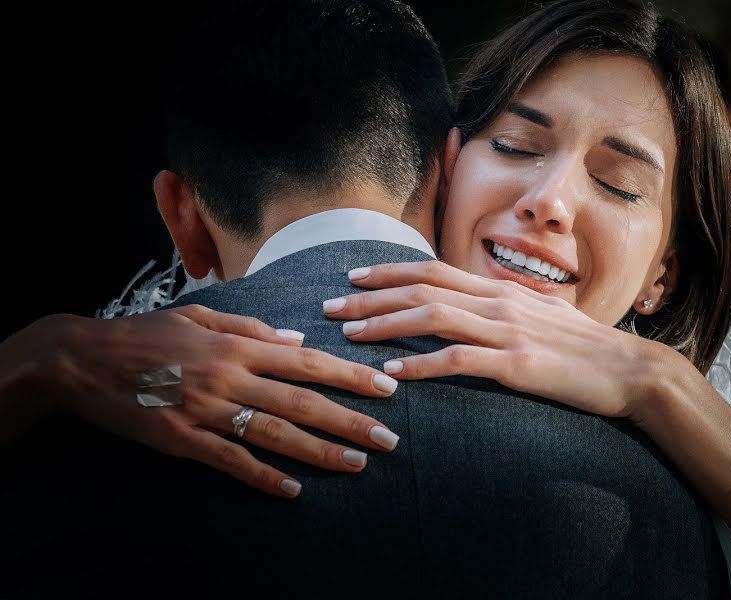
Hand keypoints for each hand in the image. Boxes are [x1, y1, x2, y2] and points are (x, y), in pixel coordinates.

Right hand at [1, 306, 400, 497]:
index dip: (350, 376)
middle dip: (350, 420)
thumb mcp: (200, 315)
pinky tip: (293, 489)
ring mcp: (206, 409)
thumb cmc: (146, 333)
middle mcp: (229, 375)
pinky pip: (229, 460)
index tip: (384, 388)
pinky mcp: (180, 438)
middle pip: (302, 400)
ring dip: (320, 451)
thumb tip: (299, 339)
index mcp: (236, 344)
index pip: (307, 361)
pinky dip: (263, 476)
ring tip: (357, 462)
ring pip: (275, 433)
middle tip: (388, 438)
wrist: (82, 359)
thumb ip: (252, 326)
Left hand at [323, 261, 666, 418]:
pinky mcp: (516, 365)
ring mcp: (508, 331)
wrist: (630, 371)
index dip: (389, 271)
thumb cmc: (584, 347)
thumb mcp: (541, 315)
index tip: (354, 275)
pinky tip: (391, 375)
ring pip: (432, 317)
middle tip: (330, 304)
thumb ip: (505, 308)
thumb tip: (475, 305)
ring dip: (384, 325)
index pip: (433, 269)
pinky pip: (458, 361)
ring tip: (348, 335)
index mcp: (500, 290)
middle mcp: (498, 301)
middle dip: (370, 295)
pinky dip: (420, 365)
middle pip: (421, 288)